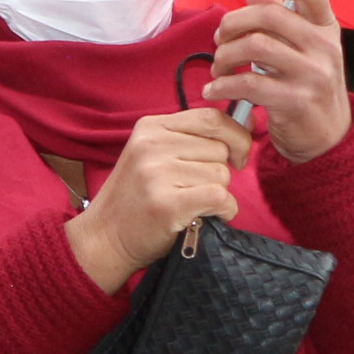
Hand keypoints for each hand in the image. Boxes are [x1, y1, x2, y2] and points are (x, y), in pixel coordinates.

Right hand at [63, 110, 251, 290]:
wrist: (105, 236)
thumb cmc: (138, 197)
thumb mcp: (154, 154)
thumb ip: (192, 139)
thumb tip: (247, 125)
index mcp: (150, 128)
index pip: (211, 117)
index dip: (235, 135)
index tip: (236, 154)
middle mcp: (151, 145)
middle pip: (220, 149)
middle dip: (219, 171)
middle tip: (194, 187)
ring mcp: (157, 173)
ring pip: (222, 175)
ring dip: (218, 194)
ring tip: (191, 203)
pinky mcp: (167, 203)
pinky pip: (221, 197)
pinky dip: (224, 210)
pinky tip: (207, 216)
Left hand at [205, 0, 351, 161]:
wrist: (328, 135)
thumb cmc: (306, 84)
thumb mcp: (302, 48)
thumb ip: (279, 20)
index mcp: (326, 27)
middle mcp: (325, 47)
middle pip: (269, 15)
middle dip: (232, 24)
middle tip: (219, 40)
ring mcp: (313, 74)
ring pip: (254, 46)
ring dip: (224, 55)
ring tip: (219, 67)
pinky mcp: (296, 101)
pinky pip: (247, 83)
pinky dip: (221, 85)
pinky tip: (214, 90)